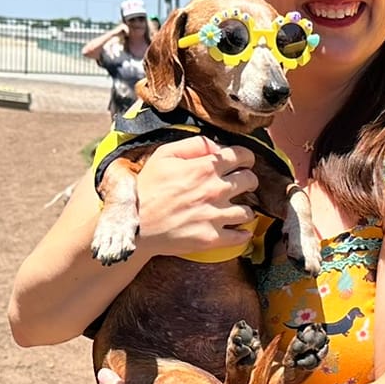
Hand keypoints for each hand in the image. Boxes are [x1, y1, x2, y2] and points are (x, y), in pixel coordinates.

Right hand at [132, 136, 259, 260]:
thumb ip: (194, 145)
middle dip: (249, 180)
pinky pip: (240, 237)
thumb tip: (217, 146)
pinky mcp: (212, 238)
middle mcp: (215, 190)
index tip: (244, 162)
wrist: (134, 224)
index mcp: (205, 167)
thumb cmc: (146, 188)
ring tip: (239, 209)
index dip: (246, 157)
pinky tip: (239, 231)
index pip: (242, 156)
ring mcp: (215, 216)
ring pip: (249, 211)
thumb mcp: (164, 154)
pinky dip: (243, 234)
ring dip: (246, 208)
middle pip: (250, 181)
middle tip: (243, 184)